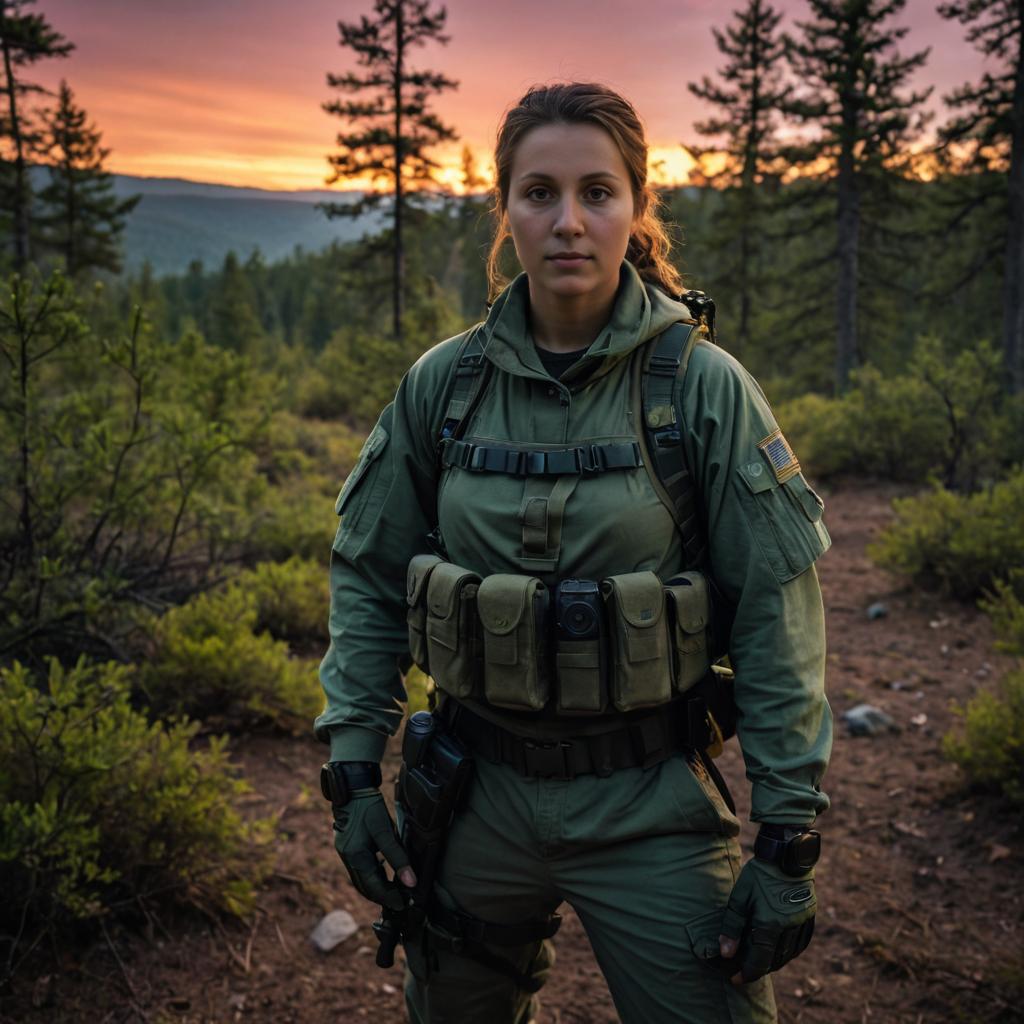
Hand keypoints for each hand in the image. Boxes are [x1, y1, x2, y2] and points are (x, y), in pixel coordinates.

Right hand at [331, 788, 416, 910]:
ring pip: (362, 879)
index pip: (373, 887)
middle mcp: (348, 858)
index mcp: (356, 857)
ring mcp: (346, 853)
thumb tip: (411, 881)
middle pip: (365, 887)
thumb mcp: (385, 831)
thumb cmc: (368, 808)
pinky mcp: (348, 847)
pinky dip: (372, 875)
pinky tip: (384, 873)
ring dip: (377, 887)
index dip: (388, 897)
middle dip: (382, 896)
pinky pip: (360, 868)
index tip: (403, 903)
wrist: (352, 788)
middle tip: (401, 901)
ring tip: (395, 890)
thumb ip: (397, 856)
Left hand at [717, 858, 815, 982]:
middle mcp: (788, 928)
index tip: (736, 978)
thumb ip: (732, 926)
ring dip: (775, 961)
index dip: (746, 973)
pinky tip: (782, 950)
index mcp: (770, 925)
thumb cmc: (759, 874)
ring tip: (761, 961)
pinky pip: (801, 942)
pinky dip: (791, 951)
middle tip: (745, 970)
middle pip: (774, 960)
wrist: (786, 854)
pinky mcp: (808, 915)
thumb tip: (726, 952)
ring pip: (789, 953)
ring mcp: (801, 922)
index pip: (758, 961)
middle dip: (760, 969)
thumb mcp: (740, 897)